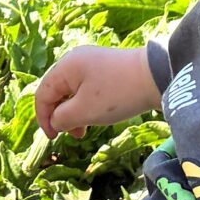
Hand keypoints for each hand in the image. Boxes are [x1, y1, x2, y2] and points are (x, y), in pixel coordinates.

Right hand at [35, 45, 160, 137]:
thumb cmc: (117, 94)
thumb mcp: (85, 111)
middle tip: (73, 135)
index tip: (53, 138)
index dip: (43, 118)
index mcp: (65, 67)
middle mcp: (75, 60)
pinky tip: (96, 116)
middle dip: (60, 116)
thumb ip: (62, 119)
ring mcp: (91, 63)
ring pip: (72, 91)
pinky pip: (86, 88)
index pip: (42, 94)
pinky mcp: (106, 68)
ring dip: (74, 112)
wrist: (157, 76)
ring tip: (85, 130)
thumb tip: (55, 122)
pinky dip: (86, 104)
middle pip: (56, 91)